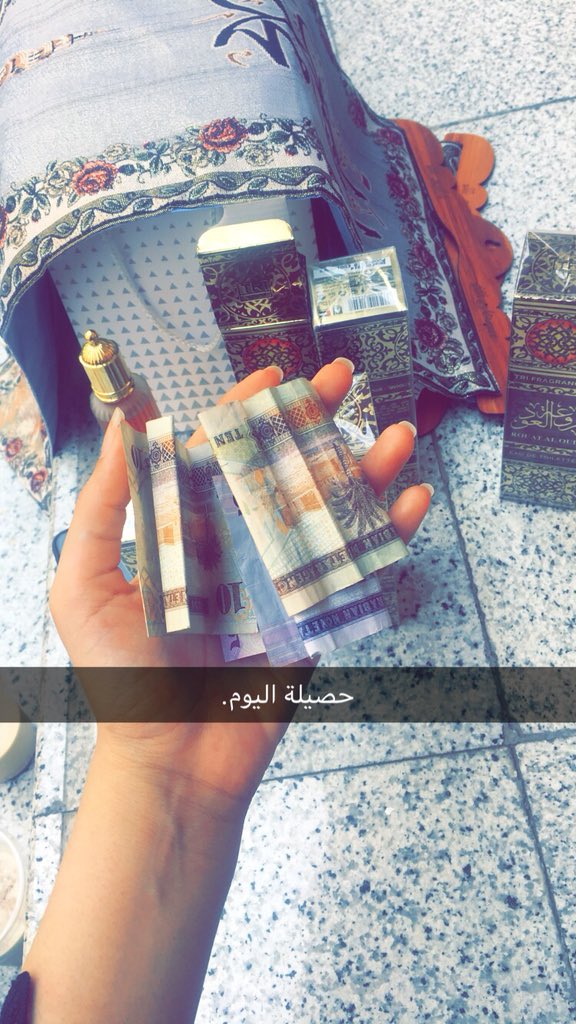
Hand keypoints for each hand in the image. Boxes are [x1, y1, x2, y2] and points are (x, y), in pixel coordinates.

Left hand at [50, 361, 431, 814]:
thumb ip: (103, 509)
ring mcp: (278, 580)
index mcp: (185, 531)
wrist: (171, 760)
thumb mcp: (85, 585)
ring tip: (396, 436)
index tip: (271, 374)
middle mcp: (235, 546)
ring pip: (327, 512)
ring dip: (365, 472)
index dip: (244, 411)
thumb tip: (122, 431)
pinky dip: (388, 537)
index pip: (219, 454)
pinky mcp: (313, 617)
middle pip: (281, 470)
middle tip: (344, 380)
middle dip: (314, 422)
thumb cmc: (121, 679)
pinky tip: (410, 503)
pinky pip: (355, 570)